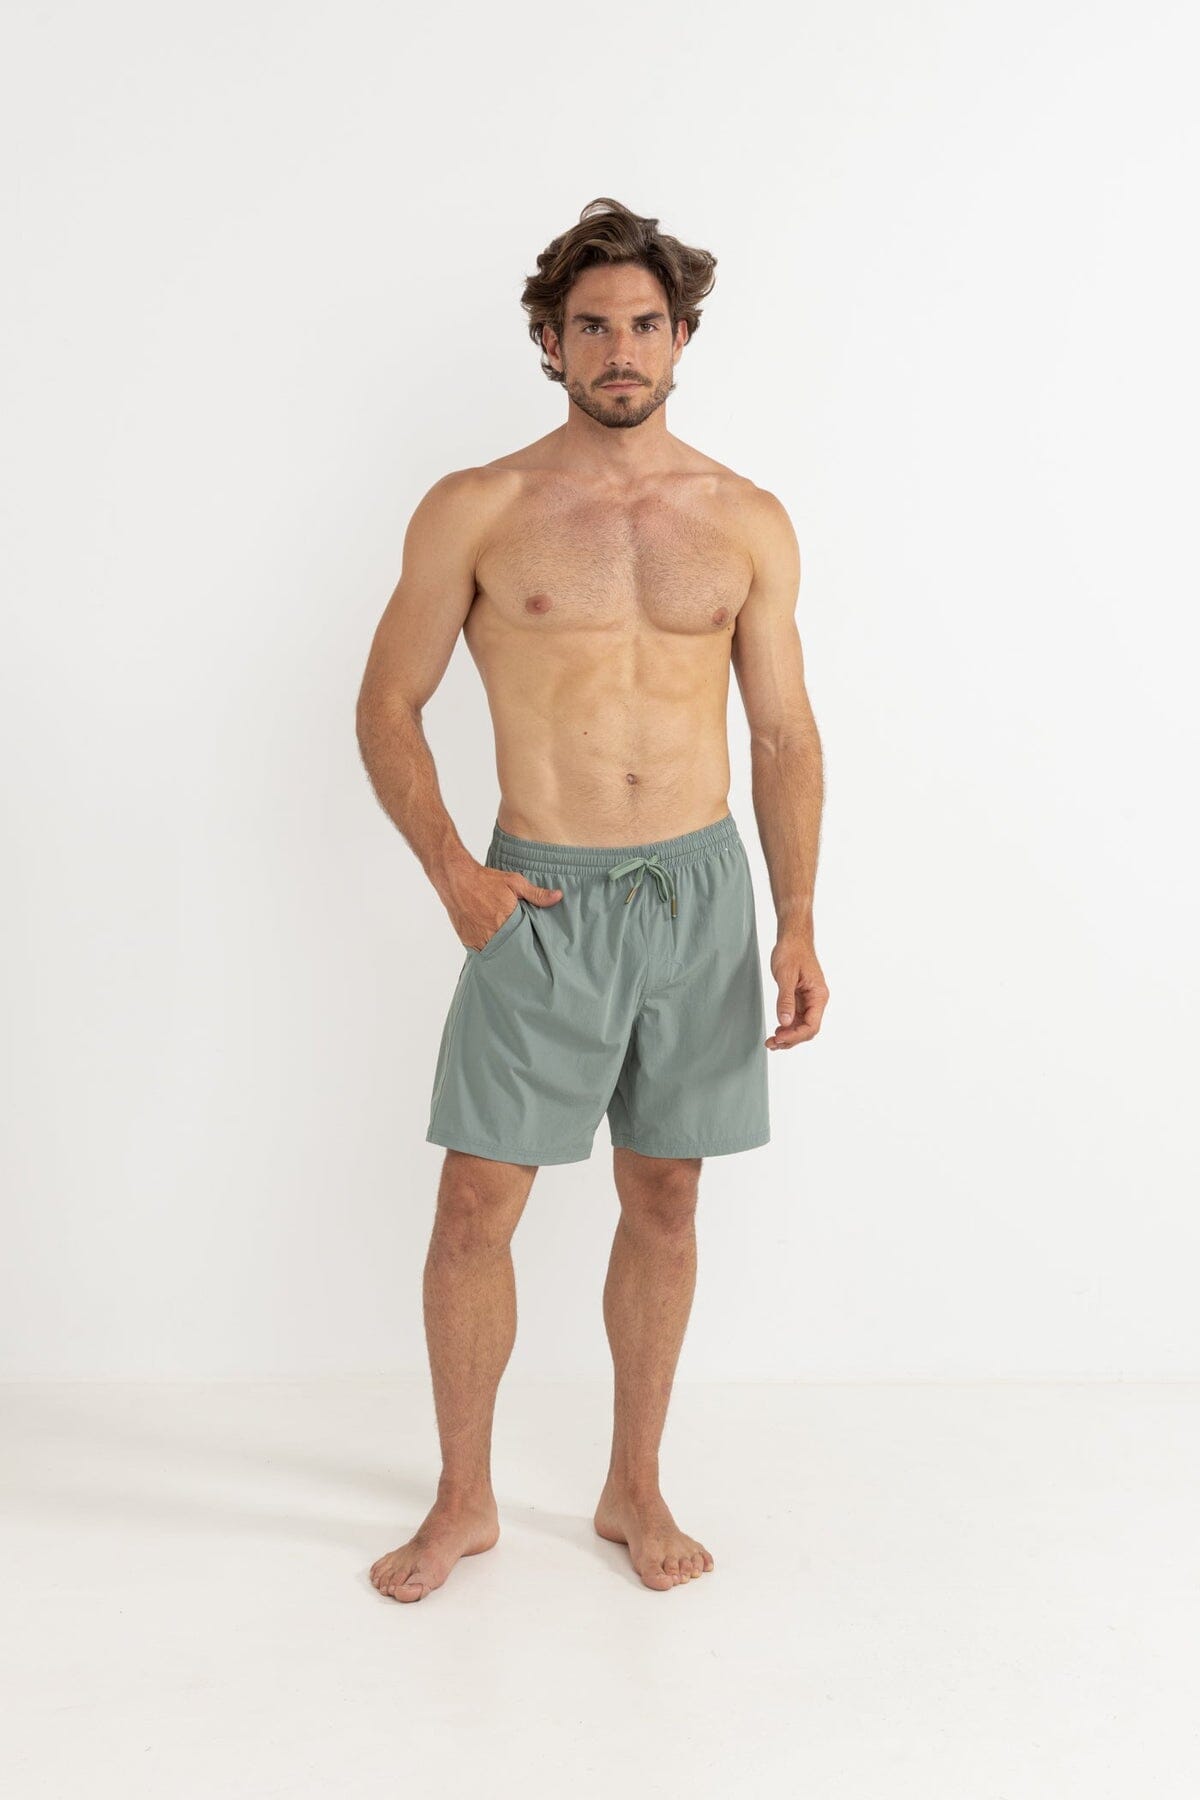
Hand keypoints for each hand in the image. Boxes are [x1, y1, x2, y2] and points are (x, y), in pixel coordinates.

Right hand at [449, 865, 562, 951]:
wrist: (456, 879)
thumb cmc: (486, 880)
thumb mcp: (515, 883)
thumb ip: (537, 894)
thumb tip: (558, 896)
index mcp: (507, 920)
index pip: (524, 942)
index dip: (529, 945)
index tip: (536, 950)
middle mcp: (492, 933)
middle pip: (510, 950)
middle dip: (516, 951)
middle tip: (524, 954)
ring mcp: (478, 939)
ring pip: (495, 953)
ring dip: (502, 952)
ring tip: (510, 952)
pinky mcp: (467, 941)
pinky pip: (481, 952)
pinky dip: (488, 950)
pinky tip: (494, 946)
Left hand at [766, 933, 827, 1048]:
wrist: (792, 938)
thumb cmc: (792, 952)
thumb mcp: (786, 976)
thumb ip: (786, 1000)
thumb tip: (785, 1021)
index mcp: (818, 995)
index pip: (811, 1025)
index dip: (795, 1035)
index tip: (779, 1038)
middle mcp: (816, 1000)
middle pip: (807, 1029)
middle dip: (790, 1039)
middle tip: (771, 1043)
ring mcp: (808, 1000)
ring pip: (801, 1026)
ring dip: (787, 1036)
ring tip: (771, 1042)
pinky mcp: (800, 998)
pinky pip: (796, 1018)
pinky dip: (786, 1026)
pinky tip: (777, 1031)